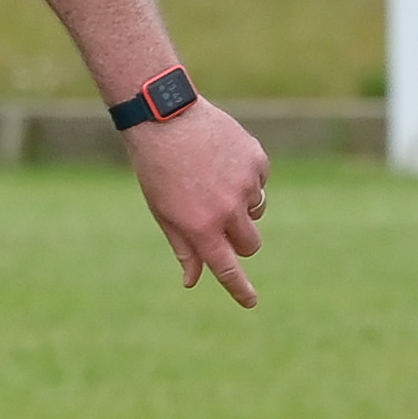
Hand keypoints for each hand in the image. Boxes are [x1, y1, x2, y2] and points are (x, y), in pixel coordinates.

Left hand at [129, 102, 268, 306]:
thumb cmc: (157, 168)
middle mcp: (227, 210)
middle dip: (240, 240)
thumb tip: (192, 281)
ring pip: (257, 211)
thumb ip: (184, 247)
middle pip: (251, 244)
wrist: (165, 117)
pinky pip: (260, 182)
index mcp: (201, 227)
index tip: (251, 301)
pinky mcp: (257, 161)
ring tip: (213, 180)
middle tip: (221, 221)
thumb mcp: (163, 212)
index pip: (226, 268)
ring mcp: (245, 185)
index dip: (240, 289)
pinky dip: (246, 177)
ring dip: (242, 205)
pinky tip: (222, 160)